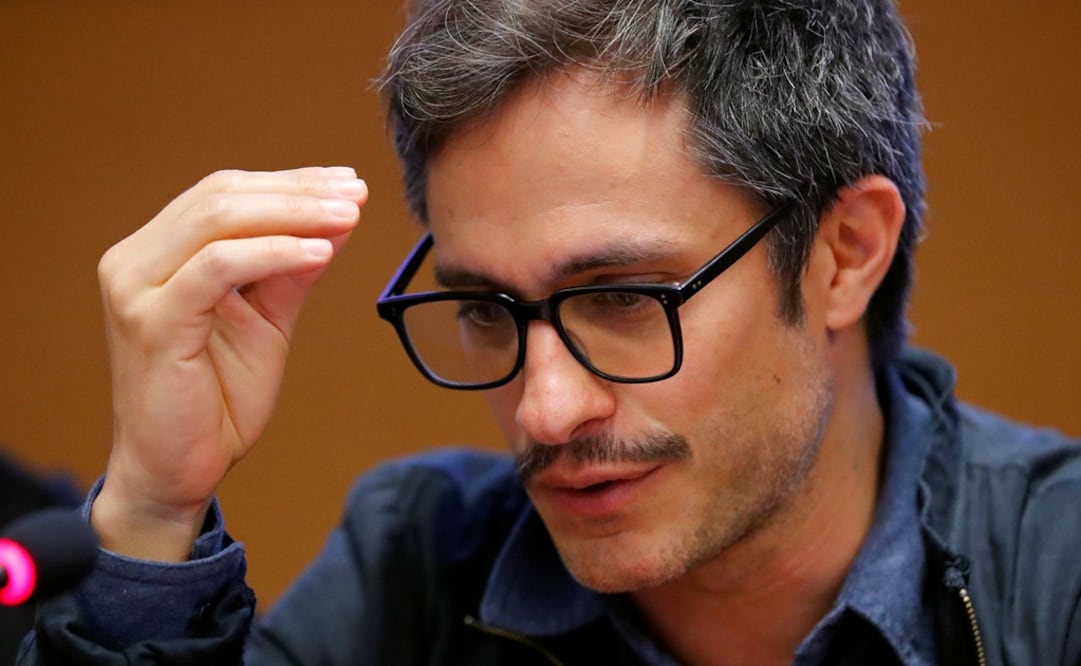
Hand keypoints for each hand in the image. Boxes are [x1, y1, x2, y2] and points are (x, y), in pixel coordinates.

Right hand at [92, 167, 365, 560]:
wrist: (176, 471)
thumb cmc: (216, 399)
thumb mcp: (267, 322)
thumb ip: (291, 271)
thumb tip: (338, 220)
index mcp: (157, 254)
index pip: (224, 194)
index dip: (289, 182)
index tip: (348, 183)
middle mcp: (135, 262)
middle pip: (222, 196)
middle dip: (298, 190)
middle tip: (356, 192)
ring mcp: (136, 289)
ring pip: (218, 220)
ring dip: (293, 213)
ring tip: (348, 215)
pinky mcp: (151, 323)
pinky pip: (218, 266)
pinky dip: (273, 252)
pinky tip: (319, 252)